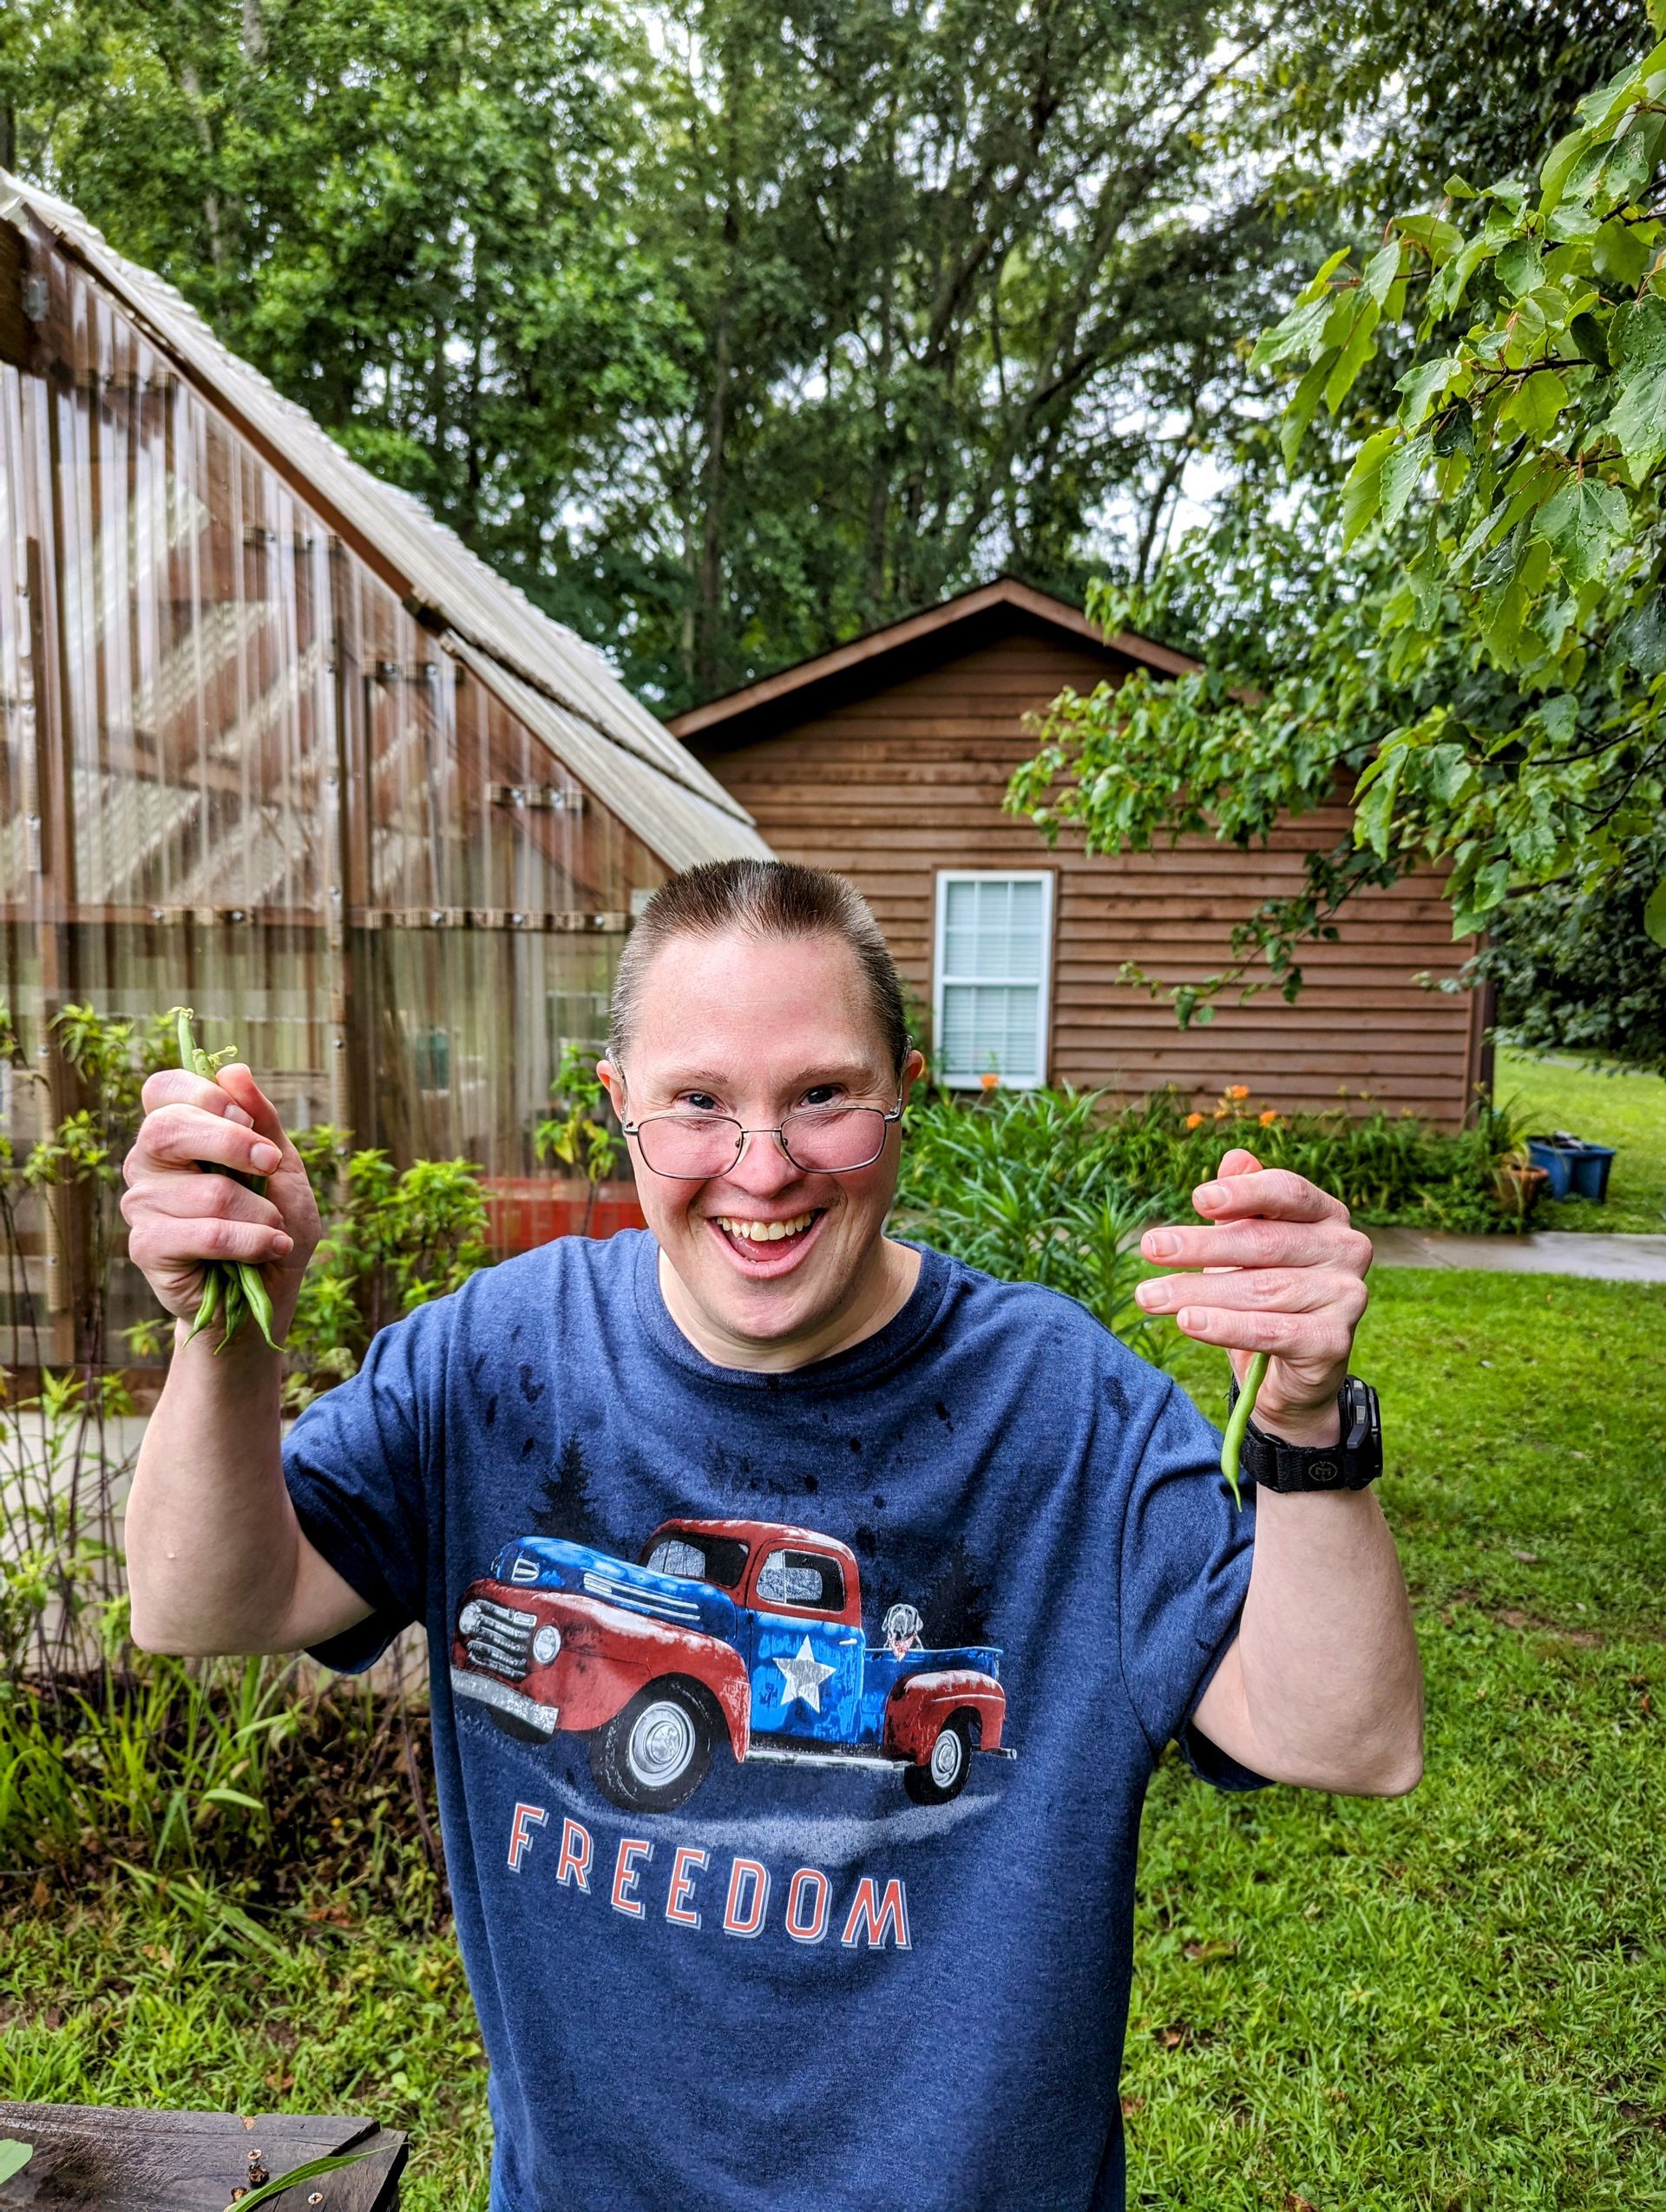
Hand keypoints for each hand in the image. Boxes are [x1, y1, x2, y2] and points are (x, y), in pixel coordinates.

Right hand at [121, 1063, 320, 1340]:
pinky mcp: (146, 1248)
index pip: (163, 1089)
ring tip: (274, 1230)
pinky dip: (252, 1242)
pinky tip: (270, 1249)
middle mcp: (148, 1163)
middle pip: (167, 1128)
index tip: (247, 1120)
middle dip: (232, 1143)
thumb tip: (235, 1069)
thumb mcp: (282, 1167)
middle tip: (270, 1167)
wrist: (265, 1297)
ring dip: (259, 1213)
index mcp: (176, 1133)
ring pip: (206, 1191)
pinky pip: (204, 1234)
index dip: (204, 1095)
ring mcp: (142, 1205)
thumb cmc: (273, 1225)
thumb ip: (262, 1119)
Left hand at [1133, 1147, 1371, 1441]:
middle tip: (1150, 1248)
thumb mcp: (1247, 1246)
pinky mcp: (1334, 1342)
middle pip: (1265, 1242)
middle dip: (1199, 1246)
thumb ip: (1243, 1204)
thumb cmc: (1264, 1294)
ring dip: (1197, 1291)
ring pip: (1261, 1289)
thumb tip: (1234, 1158)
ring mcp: (1347, 1297)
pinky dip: (1225, 1327)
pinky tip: (1188, 1323)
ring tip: (1150, 1296)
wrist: (1287, 1374)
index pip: (1287, 1192)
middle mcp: (1347, 1249)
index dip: (1243, 1193)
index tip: (1197, 1199)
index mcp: (1327, 1215)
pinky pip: (1271, 1331)